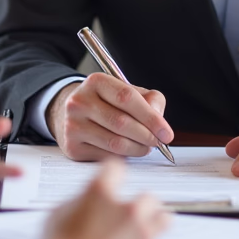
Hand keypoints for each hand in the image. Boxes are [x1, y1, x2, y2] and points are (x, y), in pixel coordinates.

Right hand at [43, 161, 167, 238]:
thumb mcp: (59, 216)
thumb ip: (79, 204)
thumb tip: (86, 206)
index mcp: (102, 193)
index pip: (115, 169)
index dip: (114, 175)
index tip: (114, 180)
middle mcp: (127, 211)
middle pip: (149, 198)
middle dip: (143, 206)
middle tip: (134, 215)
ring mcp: (141, 238)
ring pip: (164, 221)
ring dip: (155, 225)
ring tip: (143, 235)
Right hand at [46, 72, 173, 160]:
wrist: (72, 114)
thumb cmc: (107, 103)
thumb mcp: (129, 92)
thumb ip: (151, 100)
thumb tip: (159, 120)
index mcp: (96, 81)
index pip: (127, 98)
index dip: (151, 117)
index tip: (166, 133)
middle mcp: (79, 101)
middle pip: (122, 123)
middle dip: (147, 136)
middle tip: (158, 142)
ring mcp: (73, 125)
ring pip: (115, 143)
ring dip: (137, 149)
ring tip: (145, 147)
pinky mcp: (72, 146)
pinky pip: (105, 156)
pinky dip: (123, 157)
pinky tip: (127, 151)